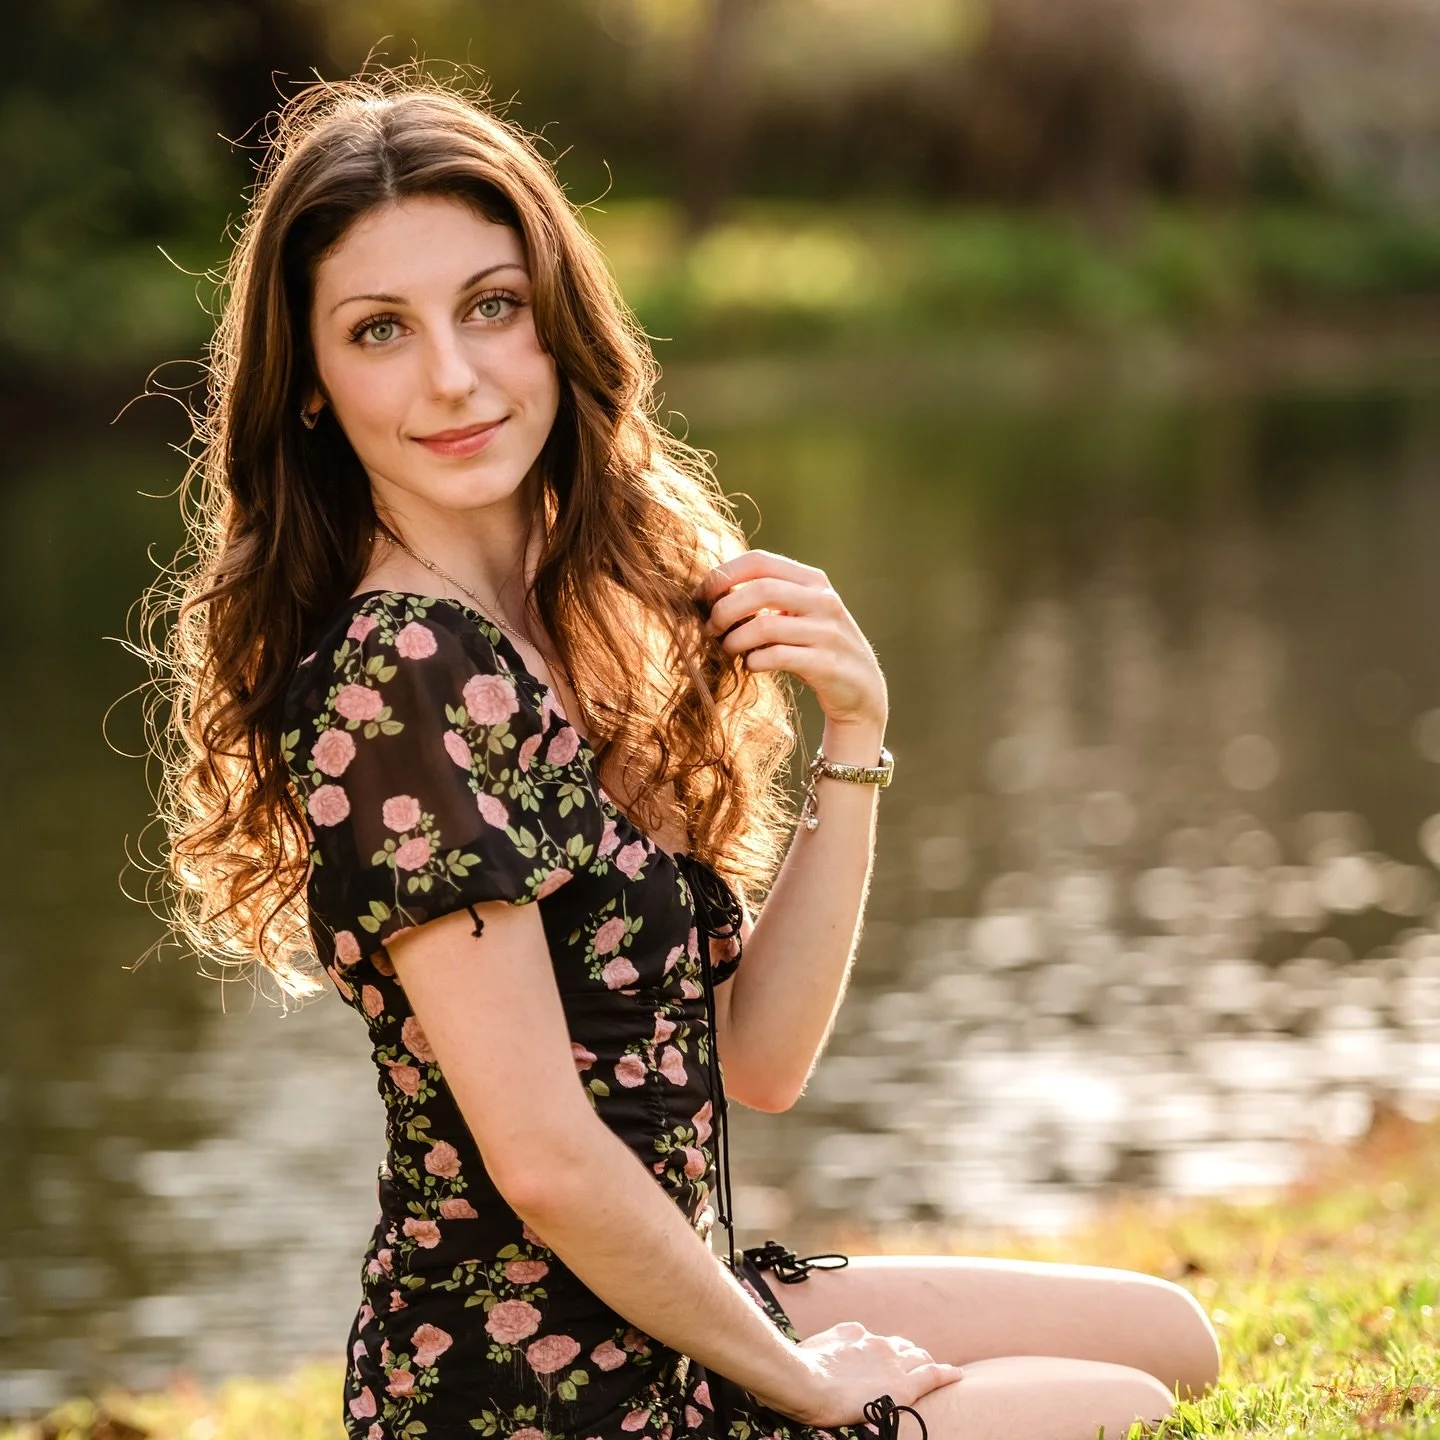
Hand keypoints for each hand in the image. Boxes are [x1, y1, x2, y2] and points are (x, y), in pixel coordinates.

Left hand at [694, 550, 887, 731]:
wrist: (861, 690)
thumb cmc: (815, 648)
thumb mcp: (798, 613)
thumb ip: (768, 597)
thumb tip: (712, 591)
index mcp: (813, 580)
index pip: (760, 560)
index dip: (723, 575)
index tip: (701, 596)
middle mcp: (824, 601)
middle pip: (761, 590)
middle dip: (725, 609)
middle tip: (710, 628)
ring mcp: (828, 632)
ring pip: (765, 626)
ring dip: (735, 639)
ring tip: (727, 649)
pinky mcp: (827, 664)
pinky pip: (778, 657)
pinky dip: (755, 661)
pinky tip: (752, 665)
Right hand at [753, 1321, 962, 1425]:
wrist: (804, 1381)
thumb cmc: (800, 1368)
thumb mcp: (816, 1347)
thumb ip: (832, 1342)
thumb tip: (839, 1343)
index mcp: (855, 1334)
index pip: (878, 1341)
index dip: (887, 1351)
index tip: (888, 1359)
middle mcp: (876, 1343)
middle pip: (903, 1347)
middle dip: (910, 1355)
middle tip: (915, 1366)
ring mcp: (891, 1363)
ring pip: (919, 1358)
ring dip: (927, 1363)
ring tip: (937, 1371)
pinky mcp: (902, 1385)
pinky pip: (932, 1375)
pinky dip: (946, 1373)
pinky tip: (956, 1374)